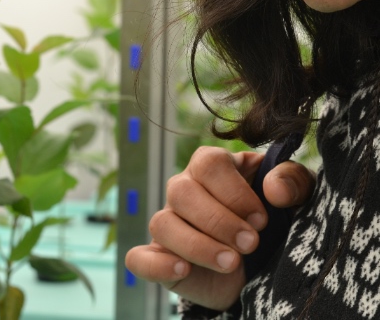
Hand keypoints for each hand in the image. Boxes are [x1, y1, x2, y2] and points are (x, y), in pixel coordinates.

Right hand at [125, 146, 315, 310]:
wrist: (261, 267)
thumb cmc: (274, 220)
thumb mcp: (294, 199)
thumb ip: (293, 182)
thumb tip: (274, 189)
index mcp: (211, 166)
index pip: (209, 164)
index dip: (234, 191)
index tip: (261, 218)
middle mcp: (182, 189)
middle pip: (182, 191)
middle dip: (220, 221)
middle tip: (251, 244)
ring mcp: (167, 223)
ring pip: (162, 223)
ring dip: (198, 245)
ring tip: (232, 263)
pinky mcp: (157, 257)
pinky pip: (138, 258)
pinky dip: (156, 264)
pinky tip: (183, 269)